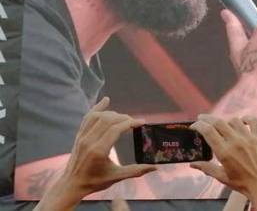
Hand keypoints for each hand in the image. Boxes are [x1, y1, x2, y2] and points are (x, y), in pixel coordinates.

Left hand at [38, 98, 155, 209]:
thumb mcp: (117, 177)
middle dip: (124, 117)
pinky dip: (97, 108)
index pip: (116, 129)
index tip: (142, 122)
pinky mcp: (79, 135)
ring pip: (98, 116)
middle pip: (108, 120)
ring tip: (124, 118)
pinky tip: (105, 100)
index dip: (130, 123)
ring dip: (113, 113)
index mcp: (99, 150)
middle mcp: (89, 140)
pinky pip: (88, 117)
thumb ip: (137, 171)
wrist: (72, 184)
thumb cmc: (95, 181)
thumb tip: (156, 168)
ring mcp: (82, 137)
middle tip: (134, 122)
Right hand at [189, 115, 256, 210]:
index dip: (199, 125)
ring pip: (234, 120)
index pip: (208, 131)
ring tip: (222, 125)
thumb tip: (192, 164)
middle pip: (218, 122)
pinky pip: (253, 121)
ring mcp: (249, 138)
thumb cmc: (242, 183)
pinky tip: (242, 121)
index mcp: (224, 152)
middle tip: (202, 118)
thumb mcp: (222, 177)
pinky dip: (246, 118)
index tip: (194, 125)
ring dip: (225, 121)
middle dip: (207, 118)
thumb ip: (207, 168)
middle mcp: (236, 142)